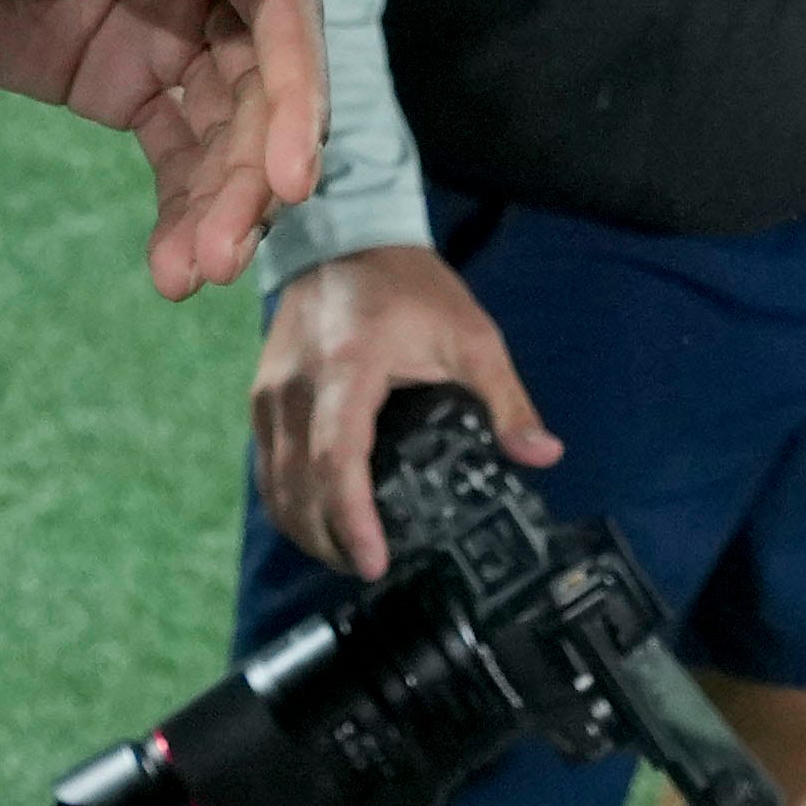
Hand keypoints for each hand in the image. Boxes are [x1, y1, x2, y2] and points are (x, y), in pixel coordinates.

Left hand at [0, 0, 323, 296]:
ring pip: (227, 131)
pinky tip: (169, 273)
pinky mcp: (131, 84)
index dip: (293, 88)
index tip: (289, 177)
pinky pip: (177, 156)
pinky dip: (180, 211)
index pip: (278, 3)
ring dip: (222, 205)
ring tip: (191, 276)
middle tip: (220, 255)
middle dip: (252, 171)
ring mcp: (173, 34)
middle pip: (263, 83)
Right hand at [252, 242, 558, 574]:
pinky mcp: (262, 395)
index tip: (375, 562)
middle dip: (329, 541)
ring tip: (347, 556)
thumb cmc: (411, 286)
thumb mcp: (474, 337)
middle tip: (369, 570)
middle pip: (297, 487)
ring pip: (273, 484)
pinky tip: (317, 522)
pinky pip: (266, 465)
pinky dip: (287, 502)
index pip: (338, 461)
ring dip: (304, 529)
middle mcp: (297, 386)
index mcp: (349, 369)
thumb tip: (543, 456)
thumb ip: (506, 401)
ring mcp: (271, 392)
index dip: (352, 521)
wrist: (346, 235)